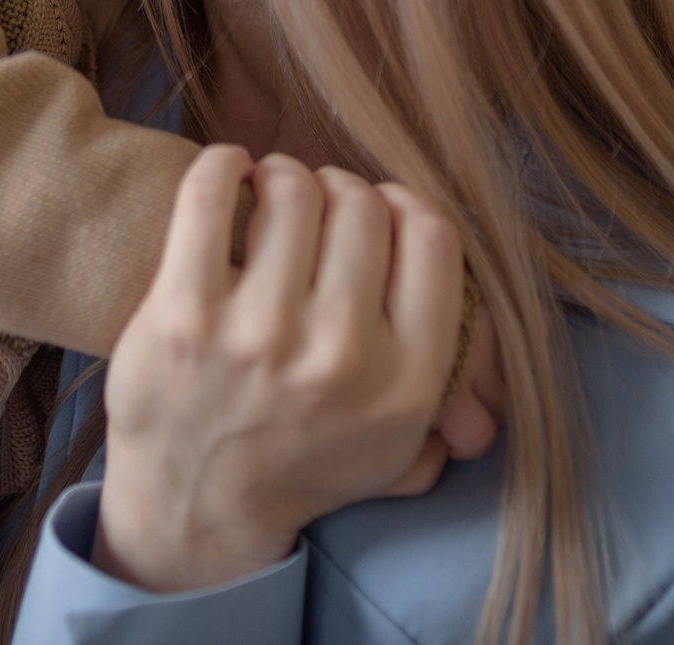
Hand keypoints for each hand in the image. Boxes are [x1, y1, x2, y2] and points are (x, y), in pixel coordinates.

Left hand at [91, 146, 491, 592]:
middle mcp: (341, 354)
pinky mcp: (182, 313)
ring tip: (269, 192)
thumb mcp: (394, 452)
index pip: (434, 238)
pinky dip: (221, 165)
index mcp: (406, 381)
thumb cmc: (298, 463)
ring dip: (282, 176)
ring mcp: (259, 332)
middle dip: (338, 190)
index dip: (405, 205)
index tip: (378, 208)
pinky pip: (208, 195)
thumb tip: (492, 395)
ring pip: (292, 190)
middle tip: (315, 203)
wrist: (195, 509)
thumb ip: (451, 403)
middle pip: (361, 204)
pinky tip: (229, 171)